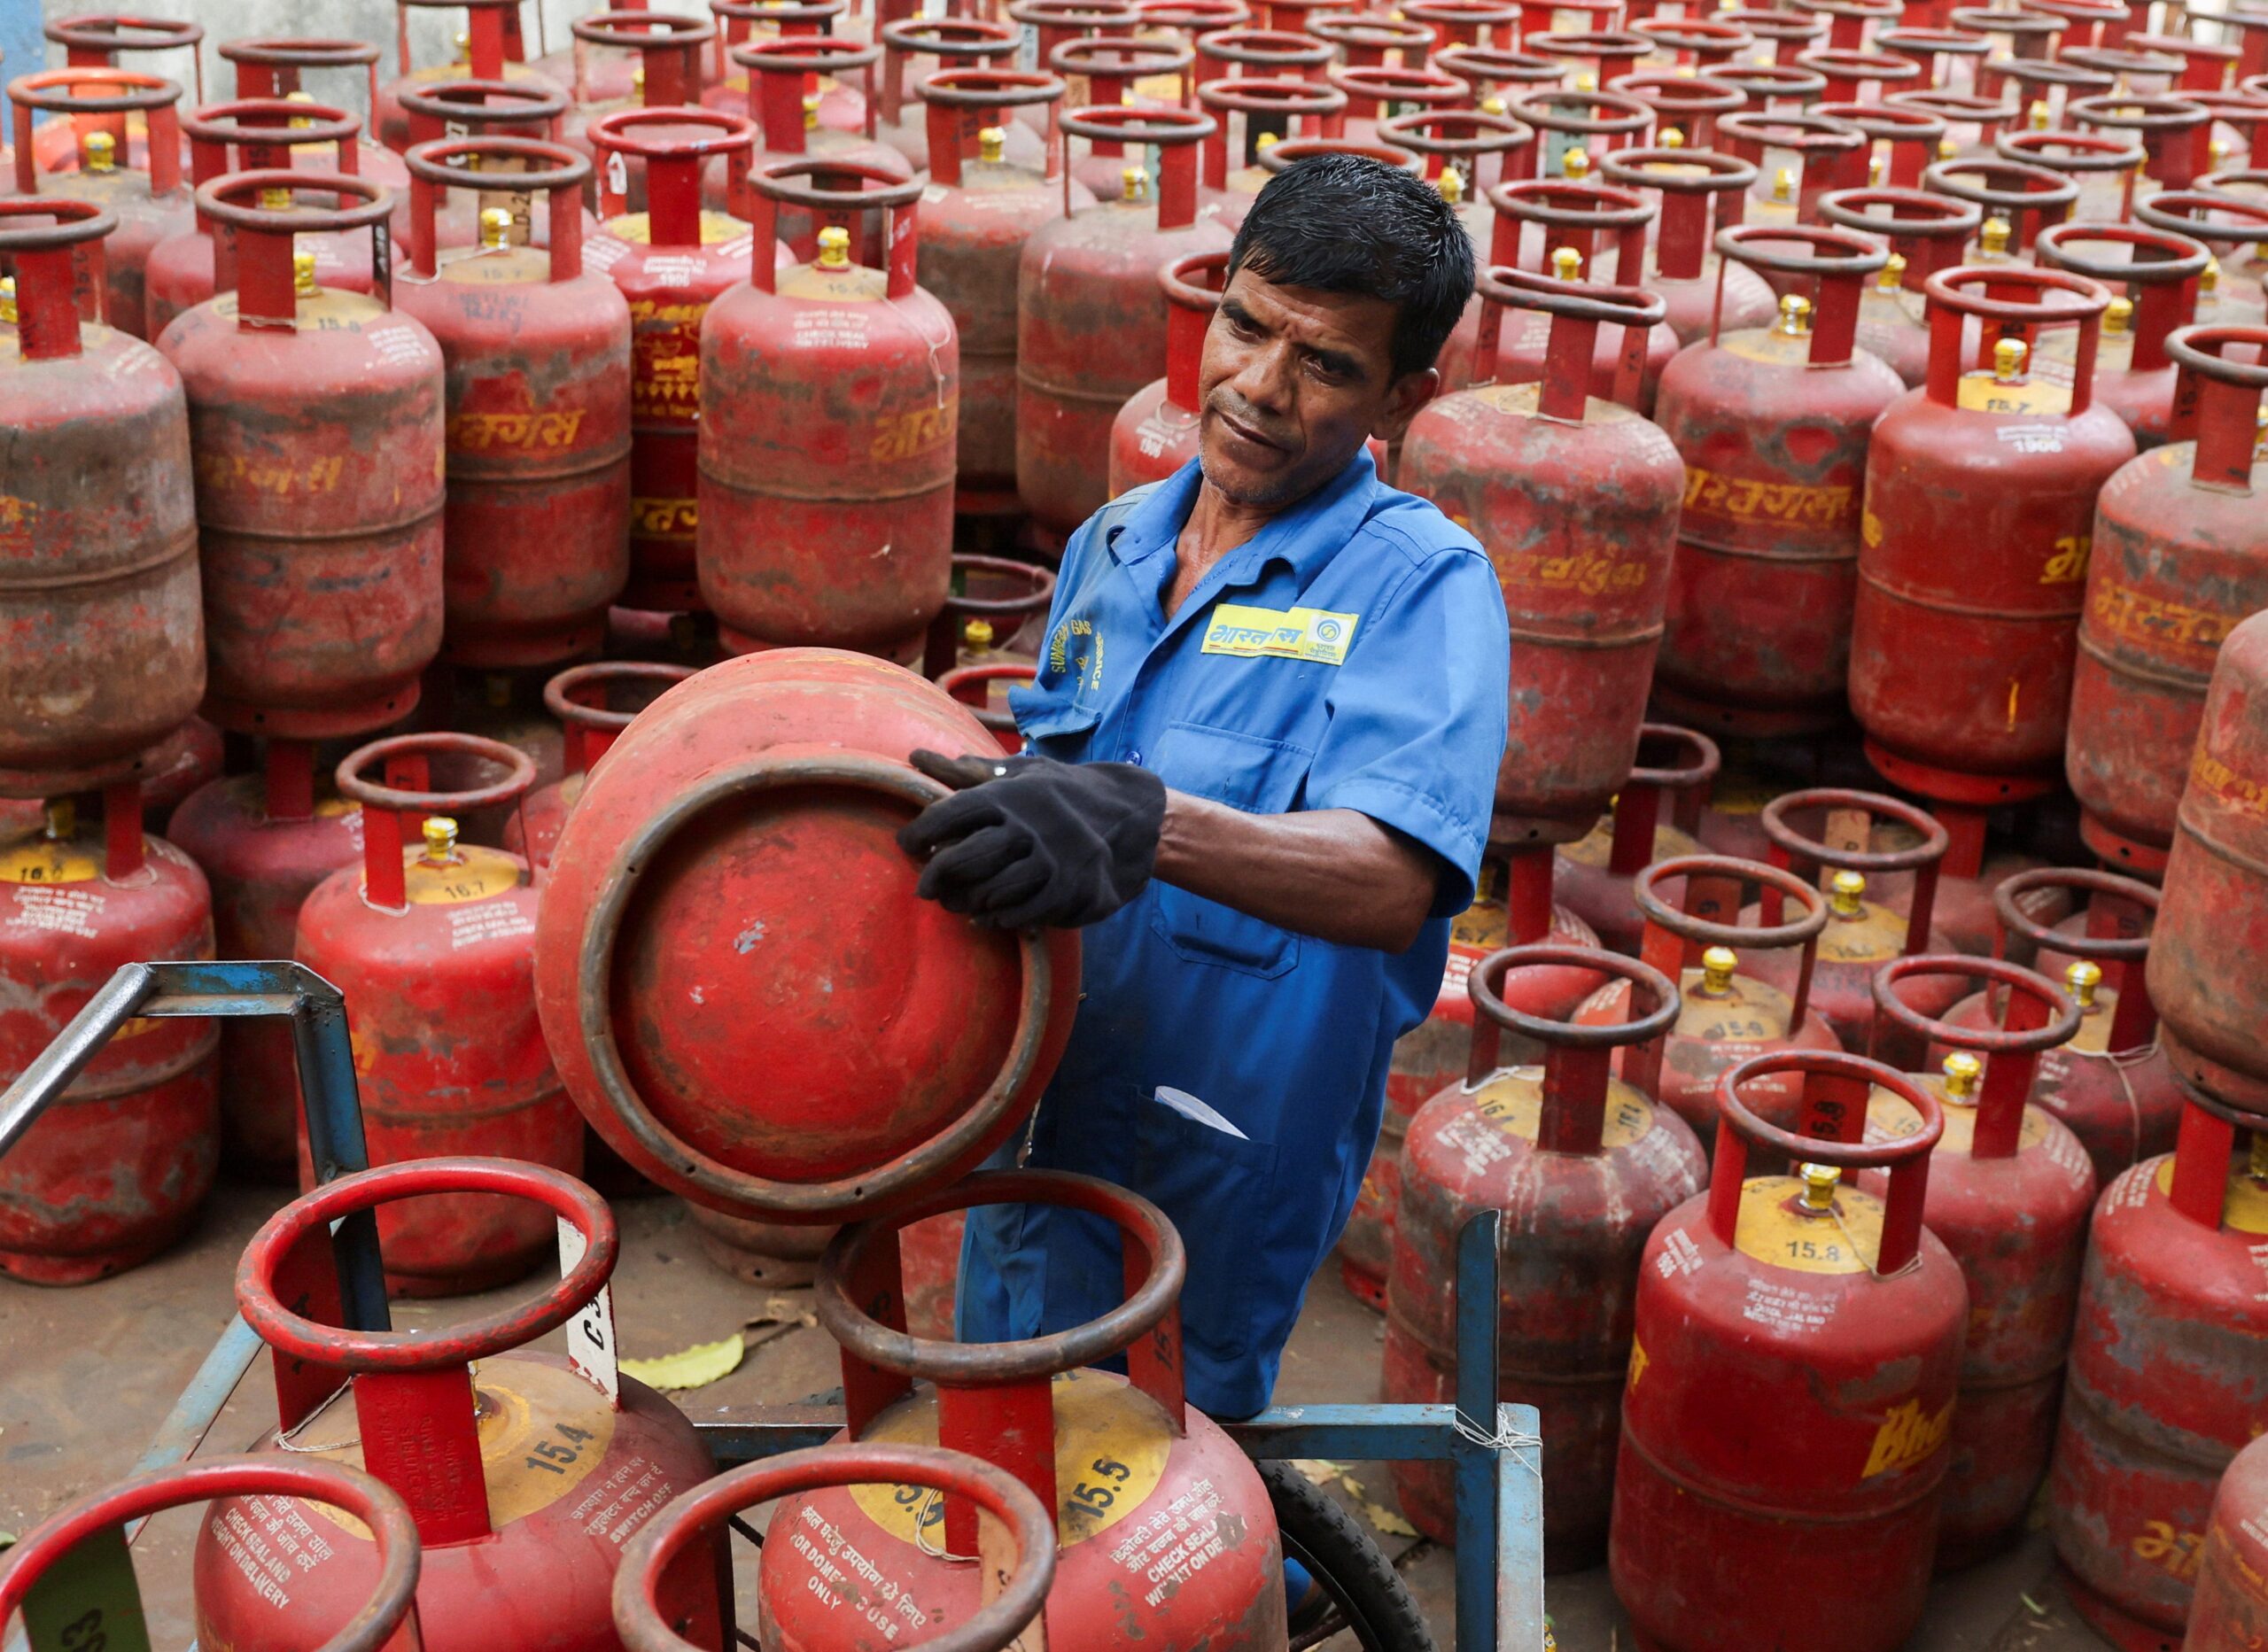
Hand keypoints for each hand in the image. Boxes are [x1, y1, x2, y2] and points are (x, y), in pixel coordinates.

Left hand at [896, 749, 1165, 928]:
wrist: (1132, 819)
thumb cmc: (1063, 795)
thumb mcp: (1022, 773)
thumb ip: (969, 772)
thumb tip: (916, 755)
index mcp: (1011, 793)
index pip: (951, 812)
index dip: (920, 830)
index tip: (906, 843)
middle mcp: (1027, 825)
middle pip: (963, 858)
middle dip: (936, 876)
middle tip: (924, 887)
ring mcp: (1049, 860)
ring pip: (988, 891)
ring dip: (965, 901)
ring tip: (955, 902)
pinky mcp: (1068, 891)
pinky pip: (1019, 913)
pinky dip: (998, 918)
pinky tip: (989, 914)